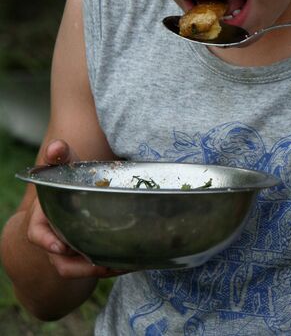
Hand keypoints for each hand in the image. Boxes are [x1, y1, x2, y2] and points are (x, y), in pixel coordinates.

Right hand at [27, 140, 122, 278]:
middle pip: (61, 260)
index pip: (36, 234)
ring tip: (121, 265)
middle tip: (103, 263)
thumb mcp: (63, 167)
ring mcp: (68, 249)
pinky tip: (129, 262)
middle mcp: (53, 237)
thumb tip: (56, 147)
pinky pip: (93, 266)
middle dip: (81, 266)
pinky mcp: (85, 254)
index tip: (61, 246)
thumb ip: (59, 157)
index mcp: (43, 218)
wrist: (71, 193)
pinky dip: (109, 266)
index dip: (46, 242)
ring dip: (98, 269)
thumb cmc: (66, 179)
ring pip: (78, 269)